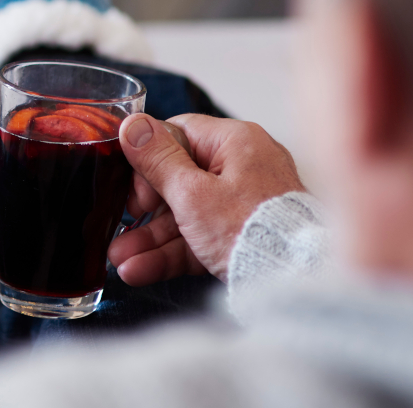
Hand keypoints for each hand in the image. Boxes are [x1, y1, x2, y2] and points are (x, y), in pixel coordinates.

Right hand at [109, 113, 306, 285]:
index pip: (178, 133)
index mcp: (234, 142)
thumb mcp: (191, 193)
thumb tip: (132, 124)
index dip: (148, 158)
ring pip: (184, 215)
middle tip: (124, 224)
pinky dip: (170, 253)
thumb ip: (157, 160)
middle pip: (176, 179)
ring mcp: (242, 203)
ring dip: (149, 238)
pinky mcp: (240, 234)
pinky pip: (198, 237)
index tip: (132, 185)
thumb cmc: (250, 228)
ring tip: (119, 260)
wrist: (294, 278)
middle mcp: (241, 167)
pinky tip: (138, 270)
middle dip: (142, 211)